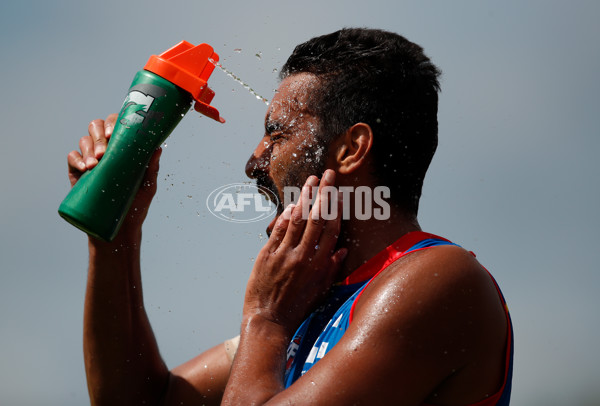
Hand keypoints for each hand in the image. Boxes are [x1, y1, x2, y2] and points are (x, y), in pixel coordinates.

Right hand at [67, 114, 160, 241]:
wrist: (120, 230)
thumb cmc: (136, 206)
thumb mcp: (148, 186)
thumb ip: (151, 168)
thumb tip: (158, 147)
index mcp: (123, 149)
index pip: (116, 126)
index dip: (113, 123)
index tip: (114, 133)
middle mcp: (106, 150)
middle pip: (97, 127)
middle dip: (99, 135)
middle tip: (104, 152)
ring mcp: (91, 160)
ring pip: (84, 140)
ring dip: (89, 148)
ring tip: (95, 164)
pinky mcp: (77, 173)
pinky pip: (72, 157)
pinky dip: (76, 159)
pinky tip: (84, 168)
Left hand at [243, 170, 347, 331]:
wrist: (268, 320)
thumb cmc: (297, 308)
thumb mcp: (320, 292)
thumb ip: (331, 269)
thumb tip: (341, 250)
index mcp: (318, 265)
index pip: (330, 229)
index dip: (335, 208)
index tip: (338, 192)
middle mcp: (302, 256)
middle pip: (316, 218)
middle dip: (323, 193)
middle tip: (327, 174)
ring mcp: (283, 254)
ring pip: (296, 219)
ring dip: (304, 197)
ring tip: (309, 181)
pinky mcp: (266, 254)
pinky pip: (278, 230)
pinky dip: (285, 215)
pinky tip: (291, 203)